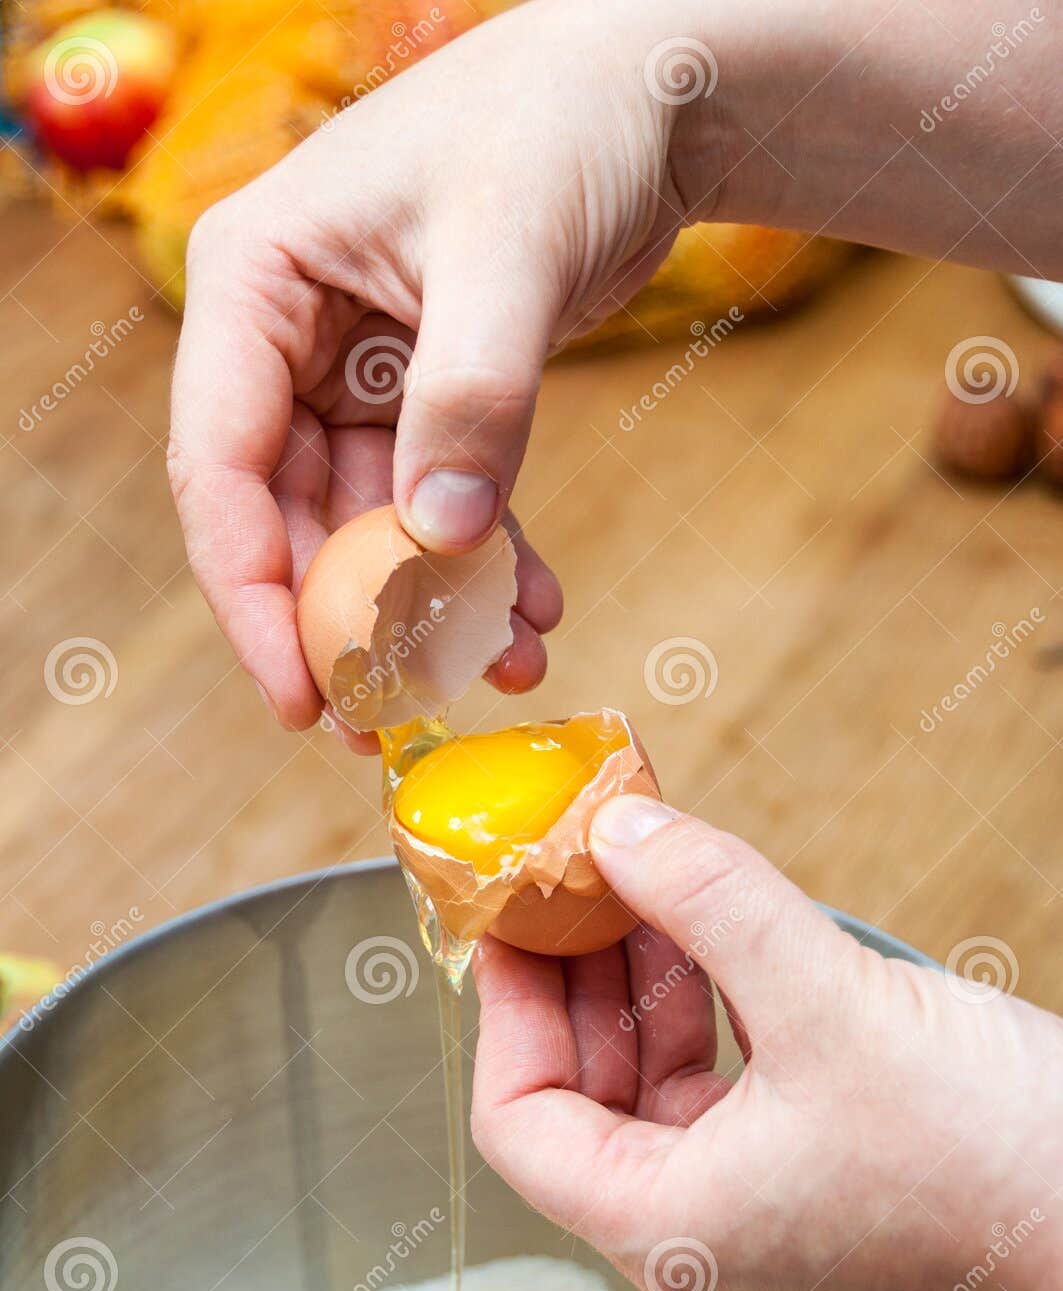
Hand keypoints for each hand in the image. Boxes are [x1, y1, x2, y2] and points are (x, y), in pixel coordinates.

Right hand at [168, 0, 1060, 734]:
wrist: (650, 92)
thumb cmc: (561, 124)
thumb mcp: (509, 255)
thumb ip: (471, 398)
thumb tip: (437, 541)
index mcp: (255, 281)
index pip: (217, 464)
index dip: (250, 594)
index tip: (298, 696)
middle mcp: (287, 333)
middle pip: (286, 515)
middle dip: (348, 624)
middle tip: (393, 722)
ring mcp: (353, 369)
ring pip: (370, 526)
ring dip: (431, 609)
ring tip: (501, 668)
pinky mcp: (423, 395)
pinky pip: (438, 504)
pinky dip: (482, 565)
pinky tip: (533, 615)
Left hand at [472, 796, 1062, 1290]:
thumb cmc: (992, 1152)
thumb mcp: (831, 999)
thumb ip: (712, 903)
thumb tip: (621, 831)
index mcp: (670, 1232)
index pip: (520, 1124)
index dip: (505, 1009)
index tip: (507, 919)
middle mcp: (698, 1244)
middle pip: (584, 1100)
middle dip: (579, 979)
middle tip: (572, 879)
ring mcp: (756, 1223)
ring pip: (655, 1092)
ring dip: (646, 986)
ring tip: (643, 884)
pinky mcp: (811, 1190)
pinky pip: (724, 1095)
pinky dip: (710, 1013)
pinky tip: (713, 934)